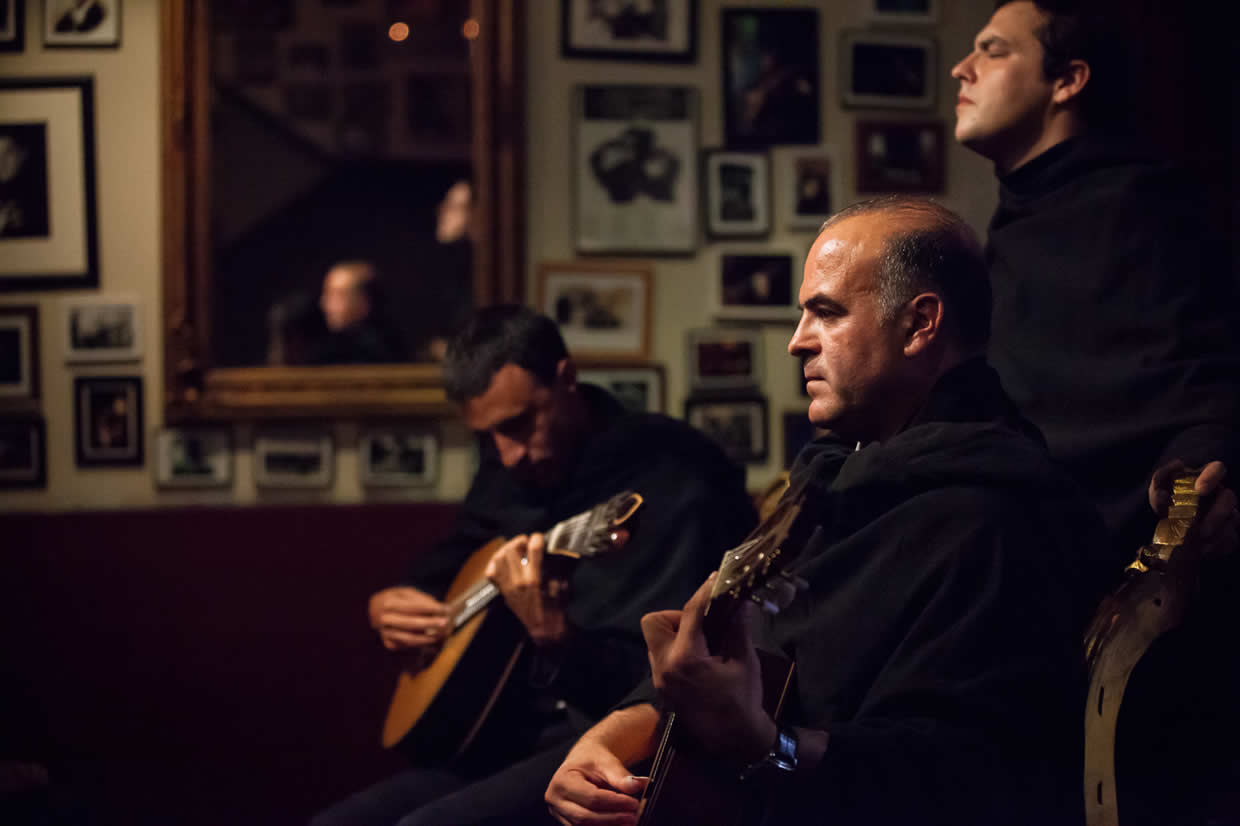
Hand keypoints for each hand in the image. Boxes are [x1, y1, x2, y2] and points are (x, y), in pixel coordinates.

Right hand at [368, 586, 448, 653]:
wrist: (376, 610)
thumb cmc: (396, 599)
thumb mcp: (406, 592)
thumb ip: (421, 599)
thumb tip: (440, 609)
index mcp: (388, 603)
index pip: (413, 607)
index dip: (430, 608)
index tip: (445, 608)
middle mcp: (384, 619)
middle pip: (411, 623)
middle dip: (430, 623)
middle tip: (445, 622)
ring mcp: (385, 633)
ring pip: (409, 638)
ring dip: (427, 638)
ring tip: (441, 634)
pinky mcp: (388, 644)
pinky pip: (407, 646)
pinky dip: (420, 644)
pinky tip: (431, 640)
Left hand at [486, 533, 570, 644]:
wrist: (544, 631)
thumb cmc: (556, 611)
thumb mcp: (563, 588)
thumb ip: (560, 568)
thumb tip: (558, 551)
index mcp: (535, 580)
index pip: (533, 550)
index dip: (537, 539)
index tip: (540, 537)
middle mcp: (518, 581)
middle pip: (511, 550)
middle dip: (520, 542)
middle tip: (527, 543)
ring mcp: (508, 587)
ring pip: (499, 558)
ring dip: (508, 550)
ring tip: (516, 550)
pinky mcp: (503, 592)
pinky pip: (491, 573)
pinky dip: (496, 564)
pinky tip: (505, 562)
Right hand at [545, 736, 647, 825]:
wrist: (584, 761)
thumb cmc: (591, 760)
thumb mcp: (607, 762)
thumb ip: (621, 776)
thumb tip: (638, 785)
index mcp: (562, 781)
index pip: (591, 798)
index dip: (614, 803)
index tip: (633, 804)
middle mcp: (556, 800)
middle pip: (586, 817)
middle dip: (613, 819)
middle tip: (634, 816)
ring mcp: (559, 814)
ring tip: (629, 821)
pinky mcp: (567, 822)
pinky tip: (619, 824)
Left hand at [641, 574, 775, 765]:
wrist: (736, 743)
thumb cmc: (743, 701)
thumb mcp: (744, 661)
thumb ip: (738, 628)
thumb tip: (740, 601)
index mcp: (686, 658)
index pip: (690, 613)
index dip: (704, 592)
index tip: (715, 580)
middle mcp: (665, 666)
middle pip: (654, 622)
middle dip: (676, 616)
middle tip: (703, 624)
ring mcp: (660, 679)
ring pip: (655, 640)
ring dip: (676, 632)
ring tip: (704, 640)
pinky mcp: (662, 688)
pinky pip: (661, 657)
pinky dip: (677, 649)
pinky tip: (700, 657)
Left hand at [1149, 460, 1238, 558]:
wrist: (1169, 526)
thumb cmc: (1166, 500)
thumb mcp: (1158, 488)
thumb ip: (1162, 477)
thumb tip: (1178, 466)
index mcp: (1205, 478)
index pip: (1217, 469)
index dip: (1211, 477)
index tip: (1199, 489)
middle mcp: (1221, 493)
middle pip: (1229, 498)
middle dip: (1217, 515)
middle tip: (1201, 531)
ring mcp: (1229, 512)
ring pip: (1234, 520)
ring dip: (1218, 534)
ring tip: (1200, 546)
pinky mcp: (1230, 532)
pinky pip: (1232, 539)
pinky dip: (1219, 547)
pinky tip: (1205, 551)